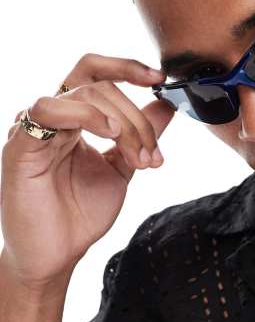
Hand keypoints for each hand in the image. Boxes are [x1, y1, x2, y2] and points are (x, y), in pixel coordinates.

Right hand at [0, 53, 174, 287]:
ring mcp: (35, 128)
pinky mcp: (20, 145)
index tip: (161, 79)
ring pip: (84, 95)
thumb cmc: (81, 212)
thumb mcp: (123, 167)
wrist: (57, 254)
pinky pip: (47, 110)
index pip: (97, 74)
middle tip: (152, 154)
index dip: (128, 68)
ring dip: (122, 122)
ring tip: (137, 158)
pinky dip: (86, 115)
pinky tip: (109, 135)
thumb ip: (141, 135)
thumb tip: (167, 104)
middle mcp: (54, 117)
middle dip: (137, 119)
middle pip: (100, 86)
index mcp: (75, 118)